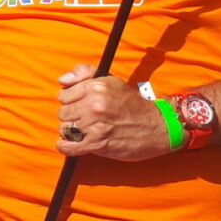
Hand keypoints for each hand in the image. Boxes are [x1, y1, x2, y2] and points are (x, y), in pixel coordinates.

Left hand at [55, 64, 171, 159]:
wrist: (157, 127)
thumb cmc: (132, 104)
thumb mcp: (111, 80)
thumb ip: (84, 73)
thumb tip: (62, 81)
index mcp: (96, 87)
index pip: (63, 95)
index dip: (70, 101)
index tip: (79, 106)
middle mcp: (94, 105)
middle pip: (63, 113)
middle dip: (71, 117)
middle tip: (84, 120)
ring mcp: (95, 125)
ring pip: (65, 129)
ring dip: (71, 132)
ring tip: (83, 131)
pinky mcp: (98, 143)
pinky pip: (68, 147)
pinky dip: (66, 147)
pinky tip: (72, 144)